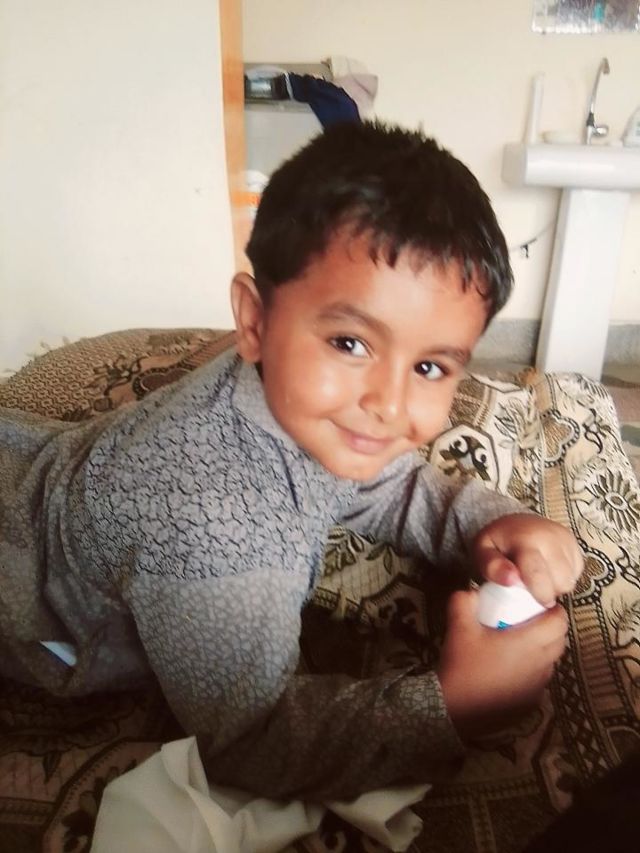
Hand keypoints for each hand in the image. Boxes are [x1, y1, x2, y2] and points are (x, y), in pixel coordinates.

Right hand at [437, 589, 567, 738]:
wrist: (454, 709)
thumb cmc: (462, 665)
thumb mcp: (458, 627)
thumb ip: (464, 601)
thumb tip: (472, 591)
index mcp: (529, 642)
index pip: (559, 622)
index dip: (553, 610)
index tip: (539, 605)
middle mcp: (541, 665)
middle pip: (559, 641)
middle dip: (550, 628)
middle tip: (528, 621)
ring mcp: (538, 687)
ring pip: (551, 662)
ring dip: (542, 650)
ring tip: (519, 645)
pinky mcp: (531, 703)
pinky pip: (539, 680)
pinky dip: (532, 671)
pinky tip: (510, 670)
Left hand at [473, 513, 582, 607]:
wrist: (515, 524)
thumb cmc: (497, 543)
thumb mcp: (482, 552)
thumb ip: (492, 567)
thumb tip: (512, 580)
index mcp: (525, 539)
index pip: (538, 574)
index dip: (540, 594)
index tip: (536, 602)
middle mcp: (550, 536)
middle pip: (560, 582)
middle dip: (547, 593)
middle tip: (531, 587)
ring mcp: (565, 539)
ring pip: (570, 581)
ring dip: (556, 586)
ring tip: (539, 578)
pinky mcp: (575, 543)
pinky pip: (577, 574)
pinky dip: (565, 577)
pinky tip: (549, 570)